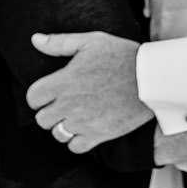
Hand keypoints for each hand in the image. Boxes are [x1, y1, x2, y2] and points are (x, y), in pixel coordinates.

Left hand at [26, 31, 151, 152]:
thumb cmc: (122, 57)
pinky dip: (77, 141)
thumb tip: (35, 40)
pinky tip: (85, 129)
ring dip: (62, 127)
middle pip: (42, 119)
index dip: (38, 96)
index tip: (48, 94)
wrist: (153, 79)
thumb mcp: (90, 41)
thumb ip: (59, 42)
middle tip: (63, 105)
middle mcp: (69, 104)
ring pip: (57, 134)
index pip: (33, 98)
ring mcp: (84, 121)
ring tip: (75, 117)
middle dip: (49, 112)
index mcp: (63, 82)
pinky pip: (75, 147)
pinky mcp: (100, 134)